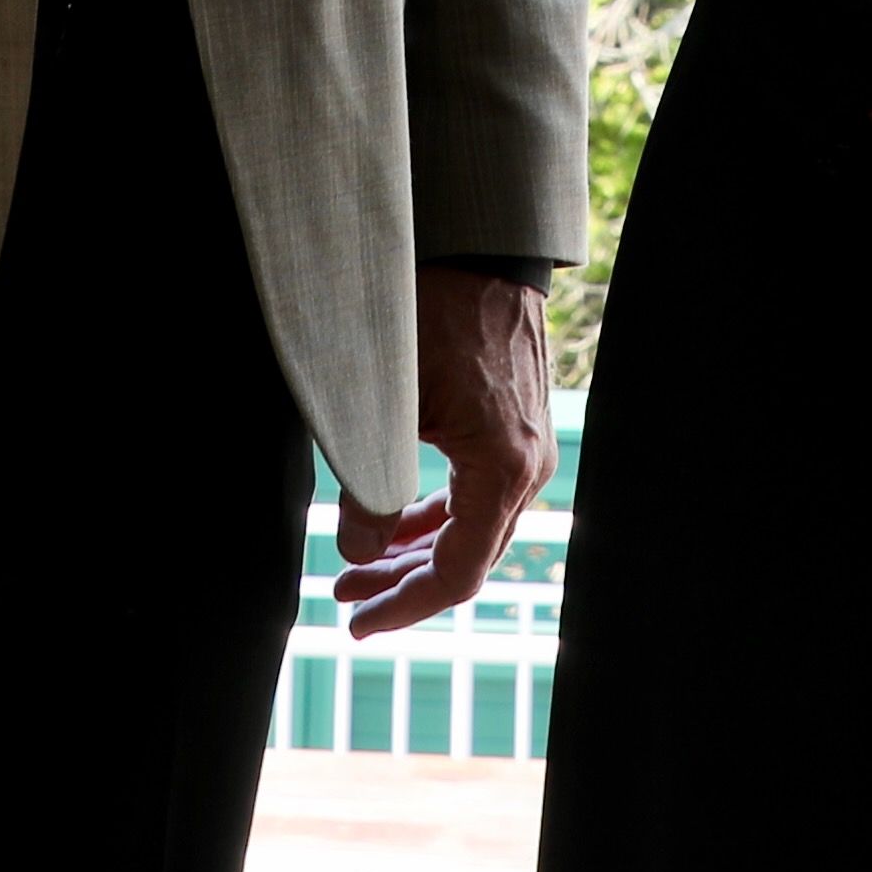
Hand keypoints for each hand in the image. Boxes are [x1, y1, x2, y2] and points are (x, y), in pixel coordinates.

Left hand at [338, 268, 554, 638]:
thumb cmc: (430, 316)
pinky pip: (477, 494)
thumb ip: (368, 488)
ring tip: (357, 567)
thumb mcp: (384, 406)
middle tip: (345, 598)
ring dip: (414, 552)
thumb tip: (357, 554)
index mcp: (503, 468)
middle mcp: (527, 467)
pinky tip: (392, 524)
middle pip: (467, 558)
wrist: (476, 250)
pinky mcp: (514, 429)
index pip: (458, 573)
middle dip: (402, 584)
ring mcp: (526, 448)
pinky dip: (434, 517)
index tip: (357, 621)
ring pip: (471, 528)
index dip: (405, 606)